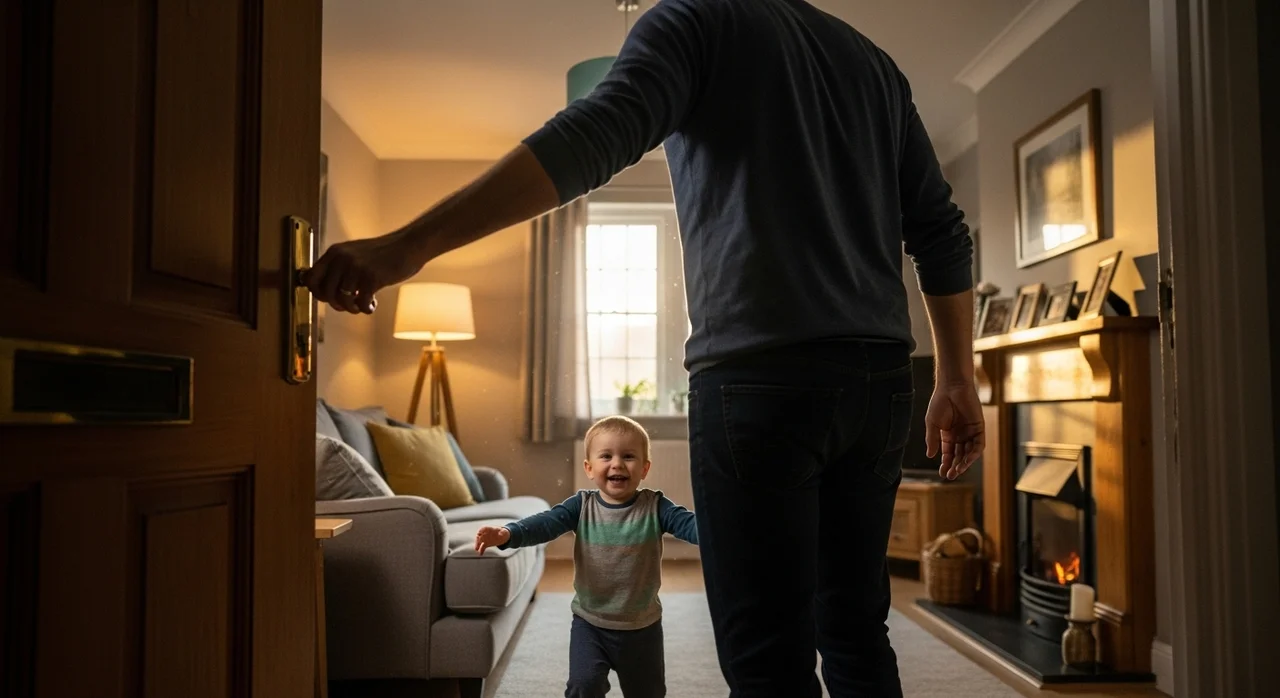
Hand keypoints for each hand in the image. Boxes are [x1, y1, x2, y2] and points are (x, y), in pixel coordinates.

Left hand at [302, 231, 425, 313]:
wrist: (408, 245)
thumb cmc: (384, 253)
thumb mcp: (355, 254)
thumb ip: (339, 267)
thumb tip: (323, 290)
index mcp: (335, 252)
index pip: (311, 277)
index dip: (318, 293)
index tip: (330, 298)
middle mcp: (342, 258)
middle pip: (325, 293)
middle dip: (336, 304)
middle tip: (348, 305)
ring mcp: (356, 268)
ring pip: (342, 300)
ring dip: (352, 309)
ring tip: (361, 305)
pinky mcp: (372, 278)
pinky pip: (361, 303)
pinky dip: (366, 309)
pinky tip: (372, 305)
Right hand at [474, 526, 510, 554]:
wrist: (502, 536)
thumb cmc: (502, 532)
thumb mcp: (503, 532)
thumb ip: (502, 532)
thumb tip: (501, 534)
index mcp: (488, 529)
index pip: (483, 529)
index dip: (481, 531)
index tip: (478, 533)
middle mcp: (485, 534)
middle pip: (479, 535)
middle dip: (477, 538)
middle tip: (477, 541)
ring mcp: (485, 539)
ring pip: (479, 542)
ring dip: (477, 545)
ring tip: (476, 549)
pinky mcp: (486, 544)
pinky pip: (482, 547)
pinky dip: (481, 550)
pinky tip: (481, 554)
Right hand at [924, 381, 985, 480]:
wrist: (952, 387)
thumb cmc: (940, 402)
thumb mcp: (932, 424)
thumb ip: (932, 440)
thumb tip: (930, 455)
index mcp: (948, 435)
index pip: (948, 454)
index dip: (945, 463)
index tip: (942, 473)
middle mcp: (960, 435)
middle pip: (959, 455)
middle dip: (955, 466)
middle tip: (950, 475)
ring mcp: (970, 432)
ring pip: (969, 452)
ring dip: (964, 463)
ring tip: (957, 471)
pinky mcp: (979, 428)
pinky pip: (978, 444)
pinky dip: (974, 453)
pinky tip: (967, 460)